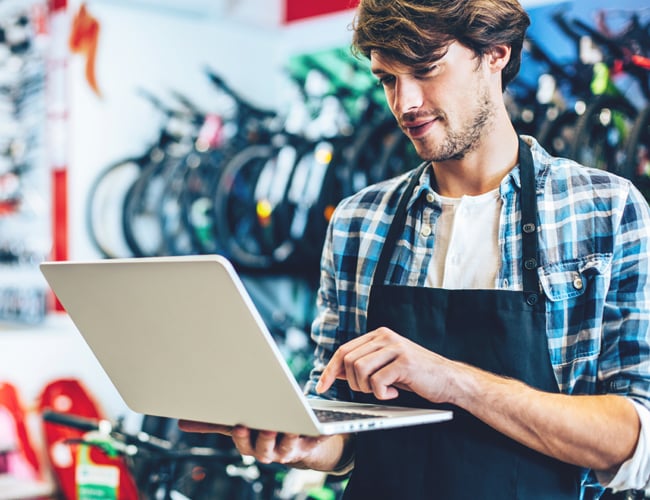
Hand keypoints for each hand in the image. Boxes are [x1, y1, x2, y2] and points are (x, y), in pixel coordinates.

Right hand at [178, 420, 337, 467]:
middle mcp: (268, 451)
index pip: (242, 442)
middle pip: (263, 448)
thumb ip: (212, 424)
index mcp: (249, 445)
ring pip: (286, 447)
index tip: (239, 425)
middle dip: (263, 438)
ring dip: (287, 437)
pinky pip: (312, 441)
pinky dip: (313, 433)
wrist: (297, 442)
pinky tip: (312, 425)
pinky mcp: (308, 445)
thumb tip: (180, 422)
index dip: (241, 436)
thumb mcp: (237, 423)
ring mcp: (288, 450)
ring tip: (289, 424)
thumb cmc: (261, 428)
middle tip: (265, 425)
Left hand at [316, 327, 454, 401]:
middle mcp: (385, 336)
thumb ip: (363, 365)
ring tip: (384, 391)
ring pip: (360, 370)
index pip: (344, 350)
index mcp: (378, 335)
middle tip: (371, 391)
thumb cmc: (416, 375)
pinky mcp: (404, 362)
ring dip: (368, 388)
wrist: (449, 379)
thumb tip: (335, 372)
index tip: (321, 387)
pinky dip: (382, 393)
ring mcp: (395, 347)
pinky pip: (377, 381)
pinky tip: (394, 393)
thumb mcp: (386, 367)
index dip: (330, 370)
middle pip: (349, 360)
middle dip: (353, 383)